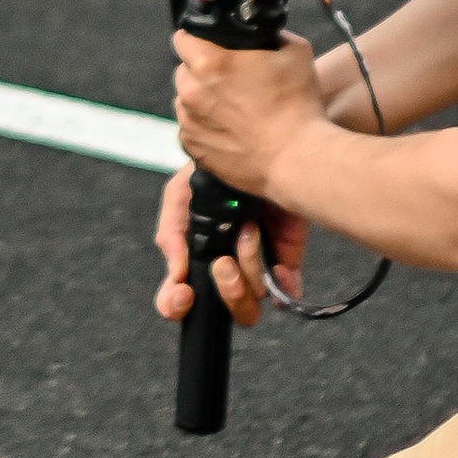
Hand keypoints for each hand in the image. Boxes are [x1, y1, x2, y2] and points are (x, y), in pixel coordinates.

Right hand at [151, 164, 306, 328]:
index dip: (177, 305)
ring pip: (253, 297)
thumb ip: (170, 232)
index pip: (179, 298)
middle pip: (224, 306)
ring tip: (250, 229)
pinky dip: (283, 284)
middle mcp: (228, 267)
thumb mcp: (180, 194)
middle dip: (226, 290)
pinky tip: (277, 263)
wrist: (261, 150)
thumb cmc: (217, 172)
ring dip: (249, 264)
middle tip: (225, 264)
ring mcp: (258, 267)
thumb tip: (177, 273)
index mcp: (199, 257)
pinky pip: (286, 292)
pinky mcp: (286, 262)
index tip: (185, 296)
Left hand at [172, 27, 323, 199]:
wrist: (296, 158)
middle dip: (201, 71)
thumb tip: (264, 35)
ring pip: (185, 101)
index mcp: (209, 62)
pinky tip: (227, 131)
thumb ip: (272, 36)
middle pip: (184, 71)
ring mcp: (189, 123)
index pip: (183, 38)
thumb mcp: (295, 51)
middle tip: (229, 80)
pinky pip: (190, 129)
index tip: (211, 45)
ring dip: (200, 99)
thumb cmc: (297, 104)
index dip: (197, 38)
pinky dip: (203, 127)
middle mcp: (191, 91)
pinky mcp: (193, 149)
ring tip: (230, 109)